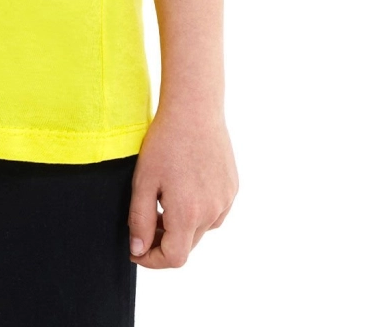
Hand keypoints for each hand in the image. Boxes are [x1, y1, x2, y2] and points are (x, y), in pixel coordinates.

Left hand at [128, 106, 236, 267]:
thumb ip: (140, 220)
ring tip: (164, 198)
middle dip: (164, 241)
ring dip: (182, 225)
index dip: (152, 259)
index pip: (173, 258)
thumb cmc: (165, 142)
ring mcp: (225, 201)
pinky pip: (214, 212)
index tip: (136, 250)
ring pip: (201, 229)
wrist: (194, 109)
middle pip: (187, 245)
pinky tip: (184, 186)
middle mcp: (212, 213)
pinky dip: (198, 210)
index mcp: (188, 215)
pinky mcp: (232, 188)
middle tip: (145, 220)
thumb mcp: (143, 181)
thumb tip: (139, 249)